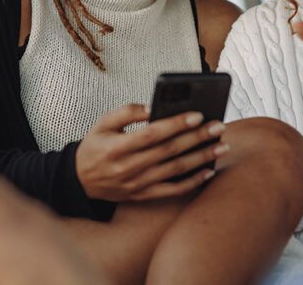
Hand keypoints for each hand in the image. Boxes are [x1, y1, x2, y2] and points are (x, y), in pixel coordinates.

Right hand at [75, 104, 228, 201]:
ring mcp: (137, 184)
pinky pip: (172, 191)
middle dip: (197, 138)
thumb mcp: (103, 123)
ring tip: (222, 146)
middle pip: (169, 151)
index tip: (197, 114)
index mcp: (117, 147)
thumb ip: (127, 112)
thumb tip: (154, 107)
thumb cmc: (95, 146)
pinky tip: (209, 171)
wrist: (79, 181)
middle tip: (219, 126)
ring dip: (201, 158)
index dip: (175, 124)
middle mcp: (128, 168)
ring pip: (175, 171)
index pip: (152, 134)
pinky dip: (192, 182)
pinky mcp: (143, 196)